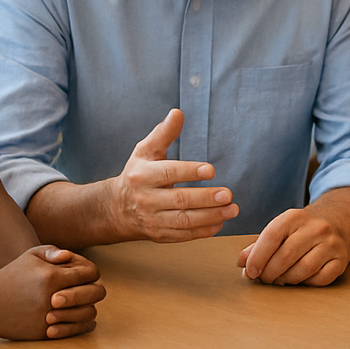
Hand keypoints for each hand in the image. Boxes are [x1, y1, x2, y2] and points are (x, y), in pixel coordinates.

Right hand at [0, 246, 105, 340]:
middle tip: (90, 290)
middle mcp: (53, 297)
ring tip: (82, 303)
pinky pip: (75, 330)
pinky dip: (82, 324)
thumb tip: (71, 257)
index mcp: (52, 276)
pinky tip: (79, 318)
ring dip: (89, 307)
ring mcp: (49, 317)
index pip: (91, 273)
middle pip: (95, 293)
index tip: (85, 275)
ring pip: (89, 313)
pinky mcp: (44, 333)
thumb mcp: (30, 256)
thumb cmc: (11, 276)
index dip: (91, 272)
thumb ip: (54, 252)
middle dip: (95, 290)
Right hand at [100, 109, 238, 242]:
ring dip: (210, 216)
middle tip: (228, 194)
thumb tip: (178, 113)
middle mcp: (146, 199)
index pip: (169, 173)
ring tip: (232, 209)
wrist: (117, 208)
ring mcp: (152, 220)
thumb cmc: (137, 174)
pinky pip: (183, 235)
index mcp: (142, 175)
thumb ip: (164, 133)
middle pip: (179, 200)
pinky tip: (220, 223)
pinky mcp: (159, 235)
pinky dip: (202, 231)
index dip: (190, 172)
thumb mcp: (145, 151)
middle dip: (205, 198)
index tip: (211, 170)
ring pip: (183, 221)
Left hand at [238, 208, 349, 285]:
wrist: (337, 222)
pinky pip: (321, 278)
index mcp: (295, 216)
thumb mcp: (281, 229)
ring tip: (280, 279)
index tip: (250, 271)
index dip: (258, 256)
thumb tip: (242, 262)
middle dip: (270, 273)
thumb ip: (259, 245)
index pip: (272, 236)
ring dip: (287, 279)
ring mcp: (331, 243)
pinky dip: (307, 283)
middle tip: (264, 279)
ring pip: (304, 269)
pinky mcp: (342, 259)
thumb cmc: (301, 230)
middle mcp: (316, 228)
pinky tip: (300, 279)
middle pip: (286, 255)